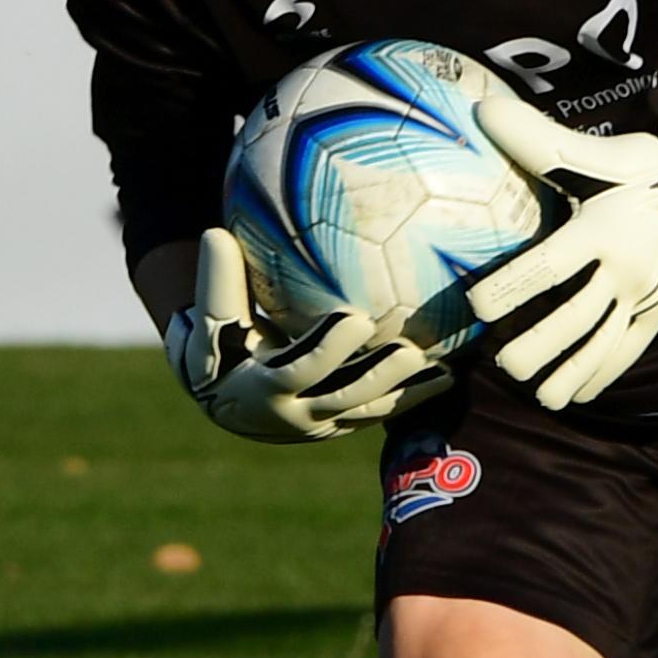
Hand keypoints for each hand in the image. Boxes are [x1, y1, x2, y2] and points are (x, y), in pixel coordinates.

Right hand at [163, 223, 446, 441]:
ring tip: (445, 369)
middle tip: (412, 350)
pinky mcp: (342, 425)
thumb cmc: (219, 344)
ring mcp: (323, 424)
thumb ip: (218, 282)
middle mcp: (295, 415)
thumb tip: (215, 233)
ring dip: (407, 392)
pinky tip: (447, 374)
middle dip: (380, 377)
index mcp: (260, 390)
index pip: (298, 371)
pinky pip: (380, 412)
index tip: (358, 320)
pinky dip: (412, 397)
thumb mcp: (211, 318)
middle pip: (345, 398)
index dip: (329, 350)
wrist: (227, 399)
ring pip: (370, 411)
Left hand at [463, 75, 657, 409]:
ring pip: (604, 343)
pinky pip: (630, 349)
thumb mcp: (592, 152)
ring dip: (570, 372)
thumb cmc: (638, 166)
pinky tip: (577, 394)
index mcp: (602, 228)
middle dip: (536, 347)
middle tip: (502, 364)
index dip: (511, 289)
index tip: (476, 305)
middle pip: (575, 318)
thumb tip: (481, 109)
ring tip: (539, 394)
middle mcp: (626, 267)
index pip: (549, 266)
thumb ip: (537, 139)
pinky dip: (603, 374)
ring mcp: (646, 294)